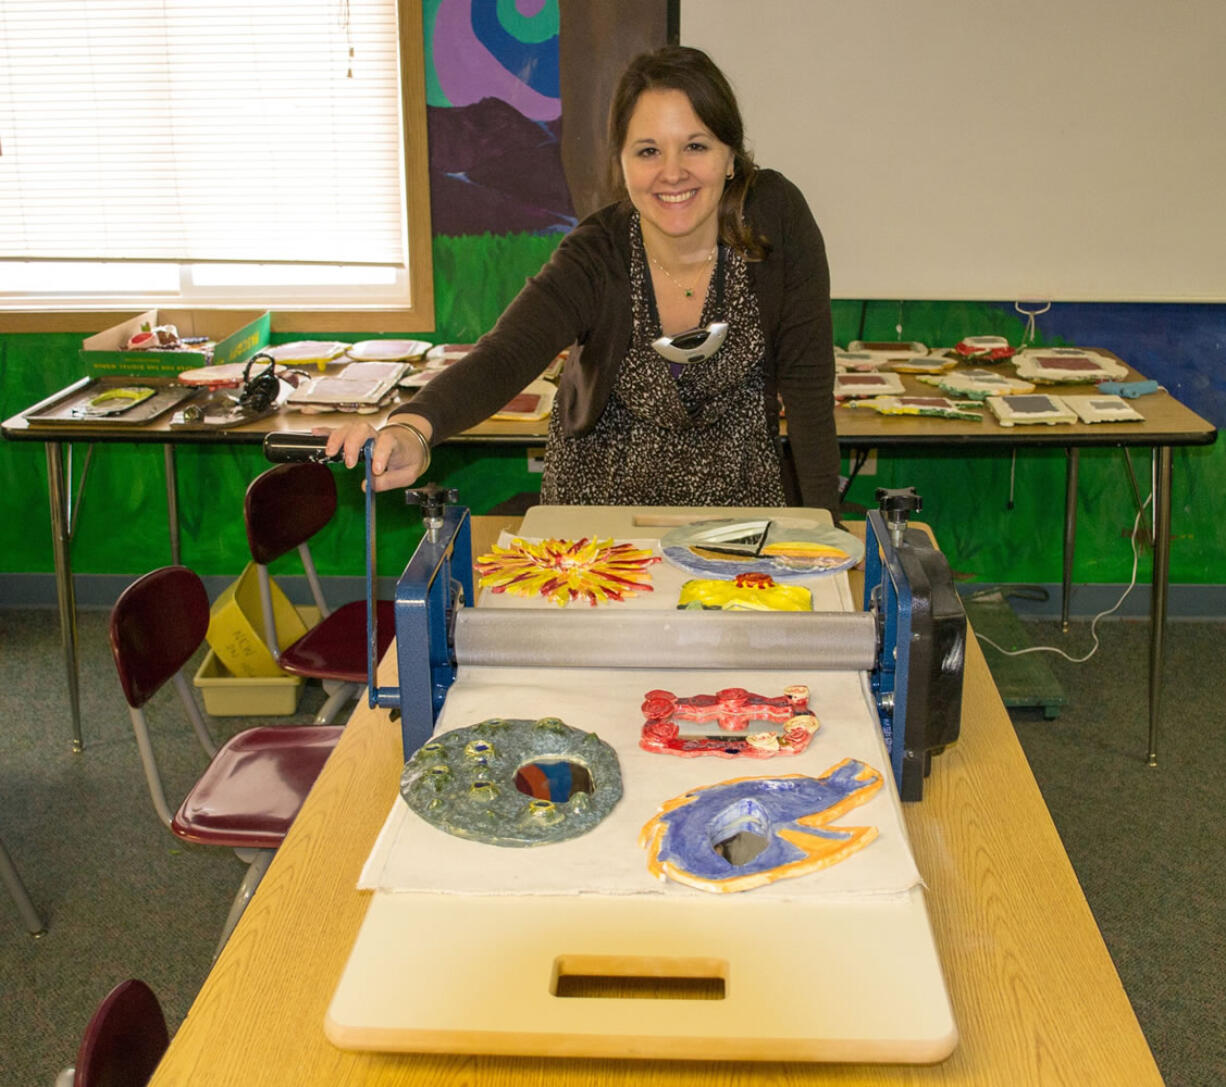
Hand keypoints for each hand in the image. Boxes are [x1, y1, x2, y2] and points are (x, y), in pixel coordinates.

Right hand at [316, 415, 432, 491]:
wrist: (410, 443)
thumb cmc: (409, 458)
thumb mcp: (408, 474)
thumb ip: (390, 481)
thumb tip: (369, 485)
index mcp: (394, 442)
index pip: (387, 443)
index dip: (381, 454)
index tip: (376, 469)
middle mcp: (377, 434)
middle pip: (363, 429)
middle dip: (353, 444)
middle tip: (350, 463)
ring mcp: (365, 434)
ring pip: (349, 428)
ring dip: (337, 438)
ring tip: (330, 453)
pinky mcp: (355, 436)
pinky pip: (340, 430)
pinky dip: (327, 431)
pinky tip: (315, 433)